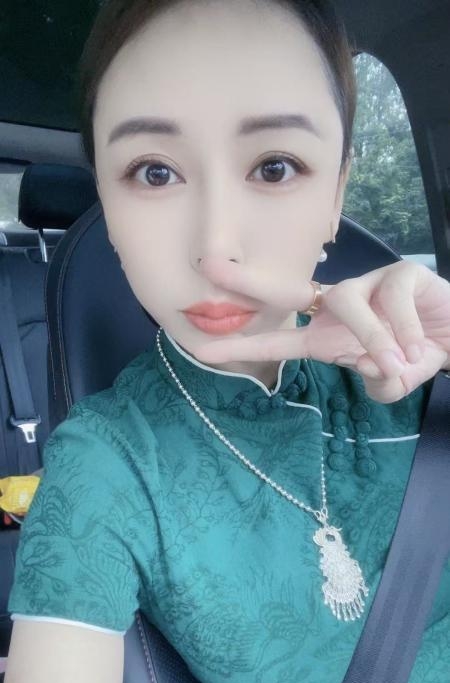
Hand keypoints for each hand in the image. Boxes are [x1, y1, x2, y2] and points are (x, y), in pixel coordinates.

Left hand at [192, 259, 449, 402]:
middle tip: (206, 266)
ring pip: (349, 306)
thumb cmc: (417, 354)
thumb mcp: (395, 379)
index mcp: (328, 334)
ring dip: (374, 340)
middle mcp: (339, 305)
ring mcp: (367, 285)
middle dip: (246, 279)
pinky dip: (406, 332)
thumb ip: (381, 383)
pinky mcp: (398, 274)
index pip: (279, 337)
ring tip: (401, 363)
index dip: (242, 345)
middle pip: (287, 289)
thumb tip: (379, 372)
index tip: (200, 350)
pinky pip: (392, 303)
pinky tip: (420, 346)